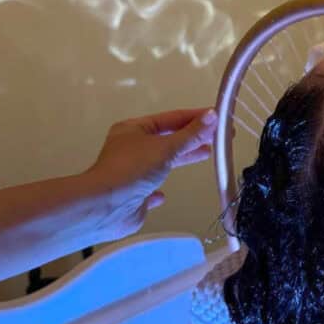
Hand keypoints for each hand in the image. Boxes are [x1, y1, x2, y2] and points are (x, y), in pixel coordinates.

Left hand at [86, 108, 218, 241]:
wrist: (105, 207)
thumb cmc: (132, 169)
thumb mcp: (166, 148)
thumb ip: (191, 134)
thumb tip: (212, 116)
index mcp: (134, 129)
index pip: (171, 118)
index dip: (196, 118)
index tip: (218, 118)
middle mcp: (131, 148)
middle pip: (168, 138)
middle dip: (192, 137)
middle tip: (218, 136)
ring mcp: (130, 172)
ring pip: (161, 161)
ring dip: (181, 158)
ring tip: (205, 154)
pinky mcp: (132, 195)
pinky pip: (149, 188)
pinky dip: (158, 189)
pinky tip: (164, 194)